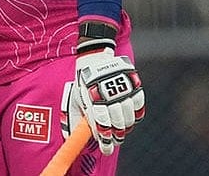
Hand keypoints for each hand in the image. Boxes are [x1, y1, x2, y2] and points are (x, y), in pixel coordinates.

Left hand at [61, 39, 144, 154]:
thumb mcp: (75, 98)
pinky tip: (131, 120)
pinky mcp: (133, 85)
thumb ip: (74, 117)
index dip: (104, 139)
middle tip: (114, 142)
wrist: (95, 59)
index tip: (105, 149)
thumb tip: (69, 136)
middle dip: (116, 136)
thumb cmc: (84, 83)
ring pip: (128, 116)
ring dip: (125, 127)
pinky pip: (138, 106)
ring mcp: (122, 89)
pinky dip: (136, 115)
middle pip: (116, 122)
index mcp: (91, 97)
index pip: (100, 123)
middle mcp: (107, 94)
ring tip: (121, 132)